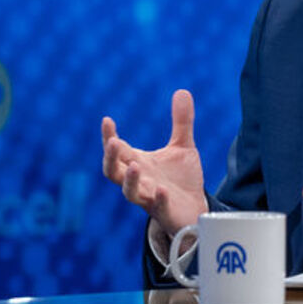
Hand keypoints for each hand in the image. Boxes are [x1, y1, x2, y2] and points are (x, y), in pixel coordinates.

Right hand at [102, 89, 208, 234]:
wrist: (195, 209)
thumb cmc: (181, 180)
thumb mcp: (182, 147)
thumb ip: (181, 122)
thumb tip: (182, 90)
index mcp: (139, 163)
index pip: (118, 150)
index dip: (109, 137)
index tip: (107, 120)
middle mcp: (140, 181)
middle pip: (114, 172)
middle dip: (111, 158)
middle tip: (112, 143)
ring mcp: (150, 198)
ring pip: (130, 193)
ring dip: (129, 181)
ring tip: (134, 166)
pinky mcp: (165, 213)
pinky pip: (158, 208)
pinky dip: (159, 199)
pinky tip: (163, 190)